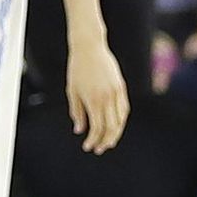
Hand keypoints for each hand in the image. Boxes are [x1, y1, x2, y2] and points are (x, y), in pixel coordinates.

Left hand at [67, 39, 130, 154]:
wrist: (89, 47)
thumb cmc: (77, 69)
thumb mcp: (72, 91)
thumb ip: (77, 112)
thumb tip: (79, 130)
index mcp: (94, 100)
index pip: (97, 128)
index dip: (93, 140)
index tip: (88, 147)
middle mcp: (108, 98)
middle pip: (111, 127)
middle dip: (105, 141)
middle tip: (99, 149)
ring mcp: (117, 92)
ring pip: (120, 120)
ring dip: (115, 133)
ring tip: (108, 141)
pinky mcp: (121, 87)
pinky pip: (124, 109)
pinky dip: (120, 120)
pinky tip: (115, 126)